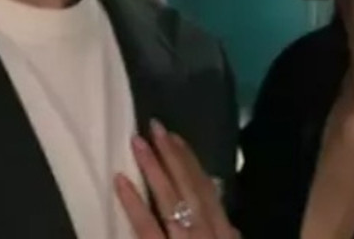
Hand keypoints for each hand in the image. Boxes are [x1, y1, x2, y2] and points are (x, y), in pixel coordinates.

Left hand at [115, 120, 239, 238]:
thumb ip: (229, 238)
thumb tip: (232, 226)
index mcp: (221, 230)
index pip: (206, 190)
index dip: (190, 162)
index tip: (176, 138)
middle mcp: (204, 229)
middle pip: (189, 187)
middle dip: (172, 155)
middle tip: (155, 127)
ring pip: (169, 199)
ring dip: (153, 168)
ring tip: (137, 142)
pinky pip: (146, 226)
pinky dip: (133, 202)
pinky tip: (120, 180)